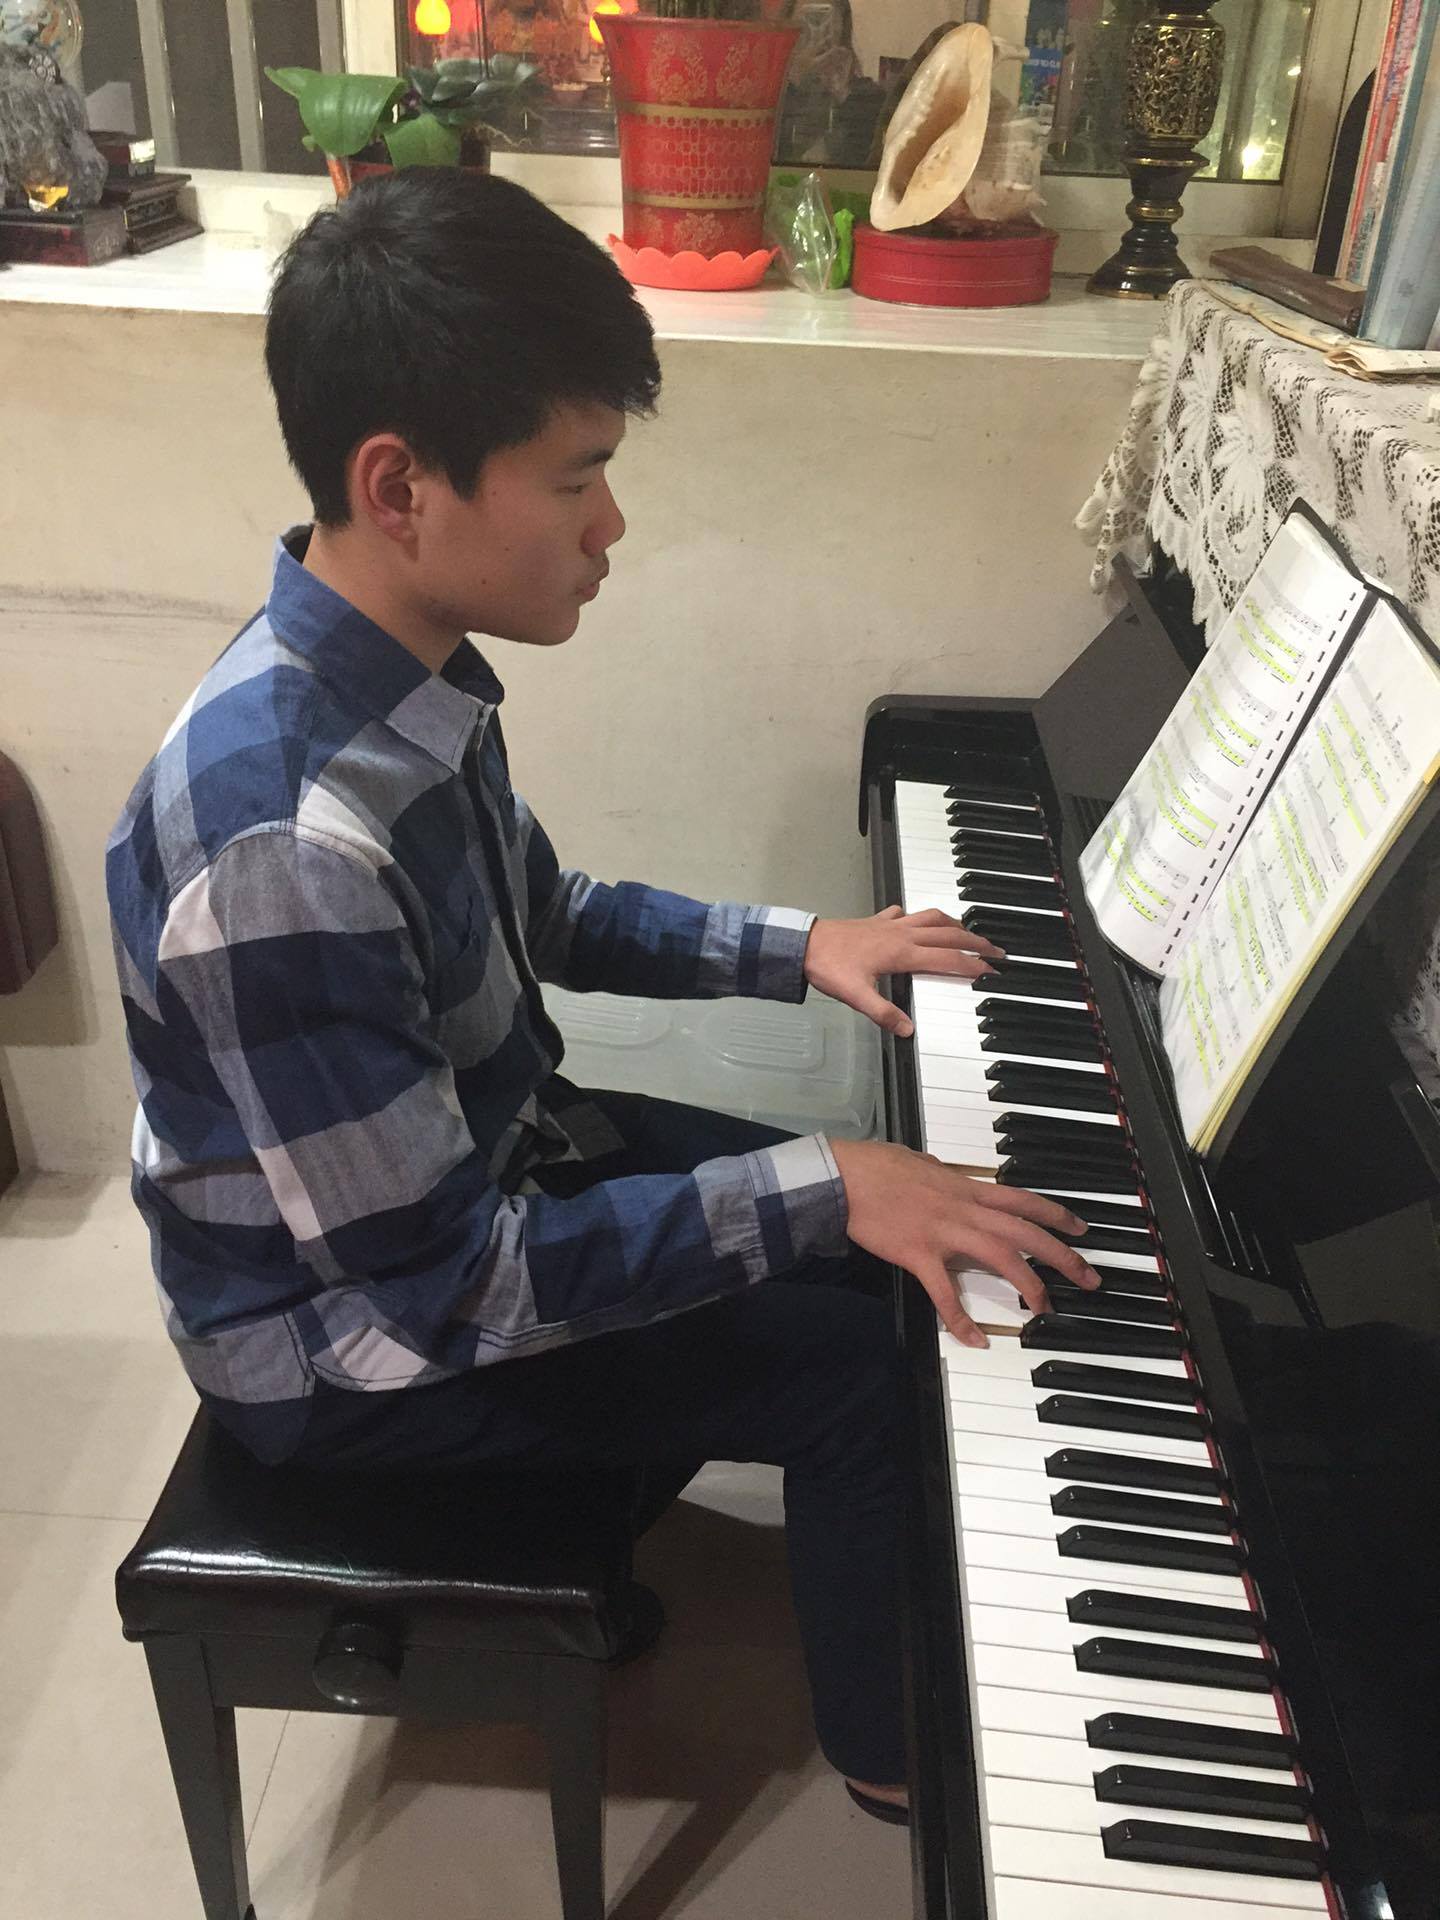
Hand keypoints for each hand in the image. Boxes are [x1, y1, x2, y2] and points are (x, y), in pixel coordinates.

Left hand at [804, 906, 1002, 1037]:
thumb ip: (884, 1013)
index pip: (948, 960)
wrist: (804, 943)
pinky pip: (906, 913)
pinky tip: (918, 919)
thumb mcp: (856, 996)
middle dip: (976, 943)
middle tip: (996, 951)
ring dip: (954, 924)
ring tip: (969, 932)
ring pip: (932, 918)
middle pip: (949, 935)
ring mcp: (890, 925)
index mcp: (902, 953)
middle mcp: (901, 934)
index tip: (992, 972)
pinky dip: (919, 915)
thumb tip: (908, 1030)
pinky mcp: (877, 921)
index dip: (974, 966)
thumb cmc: (828, 966)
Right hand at [828, 1138, 1099, 1347]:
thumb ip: (942, 1175)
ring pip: (1001, 1257)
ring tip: (1045, 1309)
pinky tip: (976, 1340)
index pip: (1023, 1201)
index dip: (1056, 1216)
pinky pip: (945, 1292)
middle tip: (1088, 1278)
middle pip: (1026, 1232)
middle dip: (1062, 1256)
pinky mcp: (919, 1254)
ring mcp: (944, 1232)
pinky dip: (961, 1319)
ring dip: (1029, 1284)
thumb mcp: (921, 1162)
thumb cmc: (877, 1165)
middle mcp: (964, 1209)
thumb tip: (949, 1176)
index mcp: (965, 1188)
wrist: (844, 1177)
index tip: (1081, 1229)